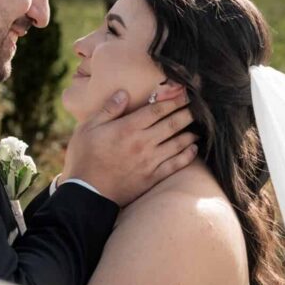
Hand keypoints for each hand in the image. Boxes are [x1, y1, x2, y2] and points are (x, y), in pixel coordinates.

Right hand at [62, 83, 197, 206]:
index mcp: (128, 128)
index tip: (184, 92)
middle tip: (199, 105)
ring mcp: (150, 161)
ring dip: (190, 132)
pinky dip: (187, 155)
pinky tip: (193, 148)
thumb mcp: (88, 128)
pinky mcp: (152, 177)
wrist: (87, 193)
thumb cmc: (84, 158)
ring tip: (198, 125)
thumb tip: (124, 93)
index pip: (157, 109)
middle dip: (187, 112)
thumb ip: (108, 110)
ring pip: (177, 143)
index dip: (173, 99)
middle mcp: (143, 143)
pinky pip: (175, 165)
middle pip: (172, 124)